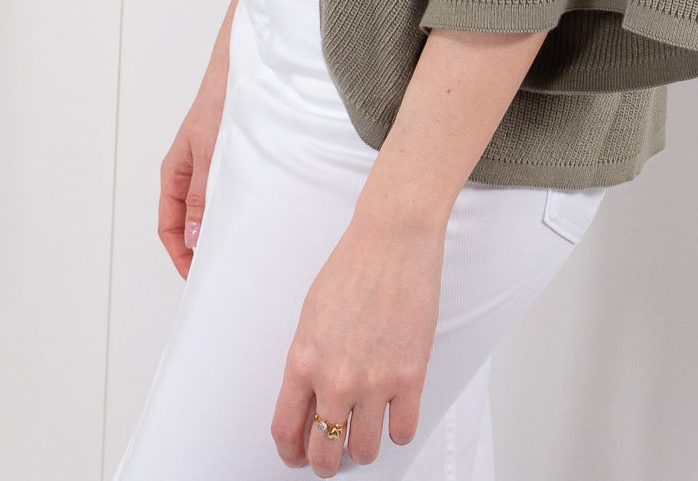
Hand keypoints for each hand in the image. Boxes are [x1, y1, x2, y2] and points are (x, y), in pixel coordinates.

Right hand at [157, 64, 226, 278]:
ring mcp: (209, 166)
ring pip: (207, 209)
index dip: (180, 255)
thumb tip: (193, 239)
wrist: (239, 66)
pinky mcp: (228, 158)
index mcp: (174, 173)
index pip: (169, 226)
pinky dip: (233, 209)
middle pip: (188, 223)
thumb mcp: (209, 152)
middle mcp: (189, 172)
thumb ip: (201, 195)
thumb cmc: (219, 102)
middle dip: (200, 249)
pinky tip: (250, 217)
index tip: (197, 276)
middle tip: (221, 271)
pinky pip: (225, 193)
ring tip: (238, 250)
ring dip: (217, 230)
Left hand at [269, 203, 444, 472]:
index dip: (290, 452)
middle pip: (324, 451)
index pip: (286, 430)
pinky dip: (397, 430)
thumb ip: (309, 361)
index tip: (297, 454)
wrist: (393, 239)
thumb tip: (312, 399)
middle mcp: (335, 377)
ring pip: (364, 450)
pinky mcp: (410, 375)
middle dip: (325, 461)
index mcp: (303, 360)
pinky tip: (394, 414)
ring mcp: (374, 380)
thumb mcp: (311, 316)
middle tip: (331, 455)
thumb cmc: (353, 266)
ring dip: (362, 447)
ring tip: (365, 432)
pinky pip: (403, 431)